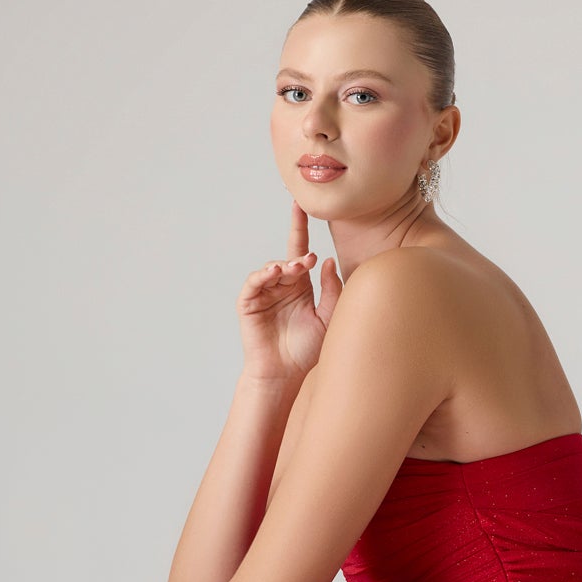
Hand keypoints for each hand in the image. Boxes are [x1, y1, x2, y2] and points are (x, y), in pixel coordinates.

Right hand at [237, 199, 343, 382]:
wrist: (286, 376)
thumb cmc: (308, 351)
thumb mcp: (328, 317)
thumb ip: (332, 290)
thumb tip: (329, 261)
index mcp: (301, 286)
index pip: (300, 251)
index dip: (299, 228)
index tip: (302, 205)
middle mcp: (282, 286)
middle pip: (288, 259)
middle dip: (297, 255)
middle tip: (308, 261)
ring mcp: (264, 294)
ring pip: (271, 270)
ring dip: (282, 267)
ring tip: (294, 270)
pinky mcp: (249, 304)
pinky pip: (253, 284)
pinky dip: (262, 275)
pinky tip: (273, 273)